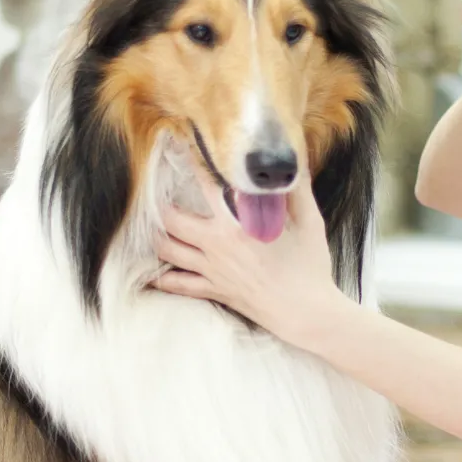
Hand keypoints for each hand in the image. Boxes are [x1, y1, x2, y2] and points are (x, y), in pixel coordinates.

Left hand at [152, 162, 345, 352]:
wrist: (306, 312)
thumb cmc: (310, 266)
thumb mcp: (309, 223)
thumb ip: (298, 190)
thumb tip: (295, 163)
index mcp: (237, 224)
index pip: (207, 185)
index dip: (193, 163)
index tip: (184, 149)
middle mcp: (217, 245)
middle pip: (171, 219)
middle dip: (161, 202)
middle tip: (159, 191)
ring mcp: (212, 270)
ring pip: (167, 250)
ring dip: (157, 236)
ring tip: (154, 225)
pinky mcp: (214, 290)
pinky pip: (177, 285)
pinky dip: (160, 278)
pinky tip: (151, 271)